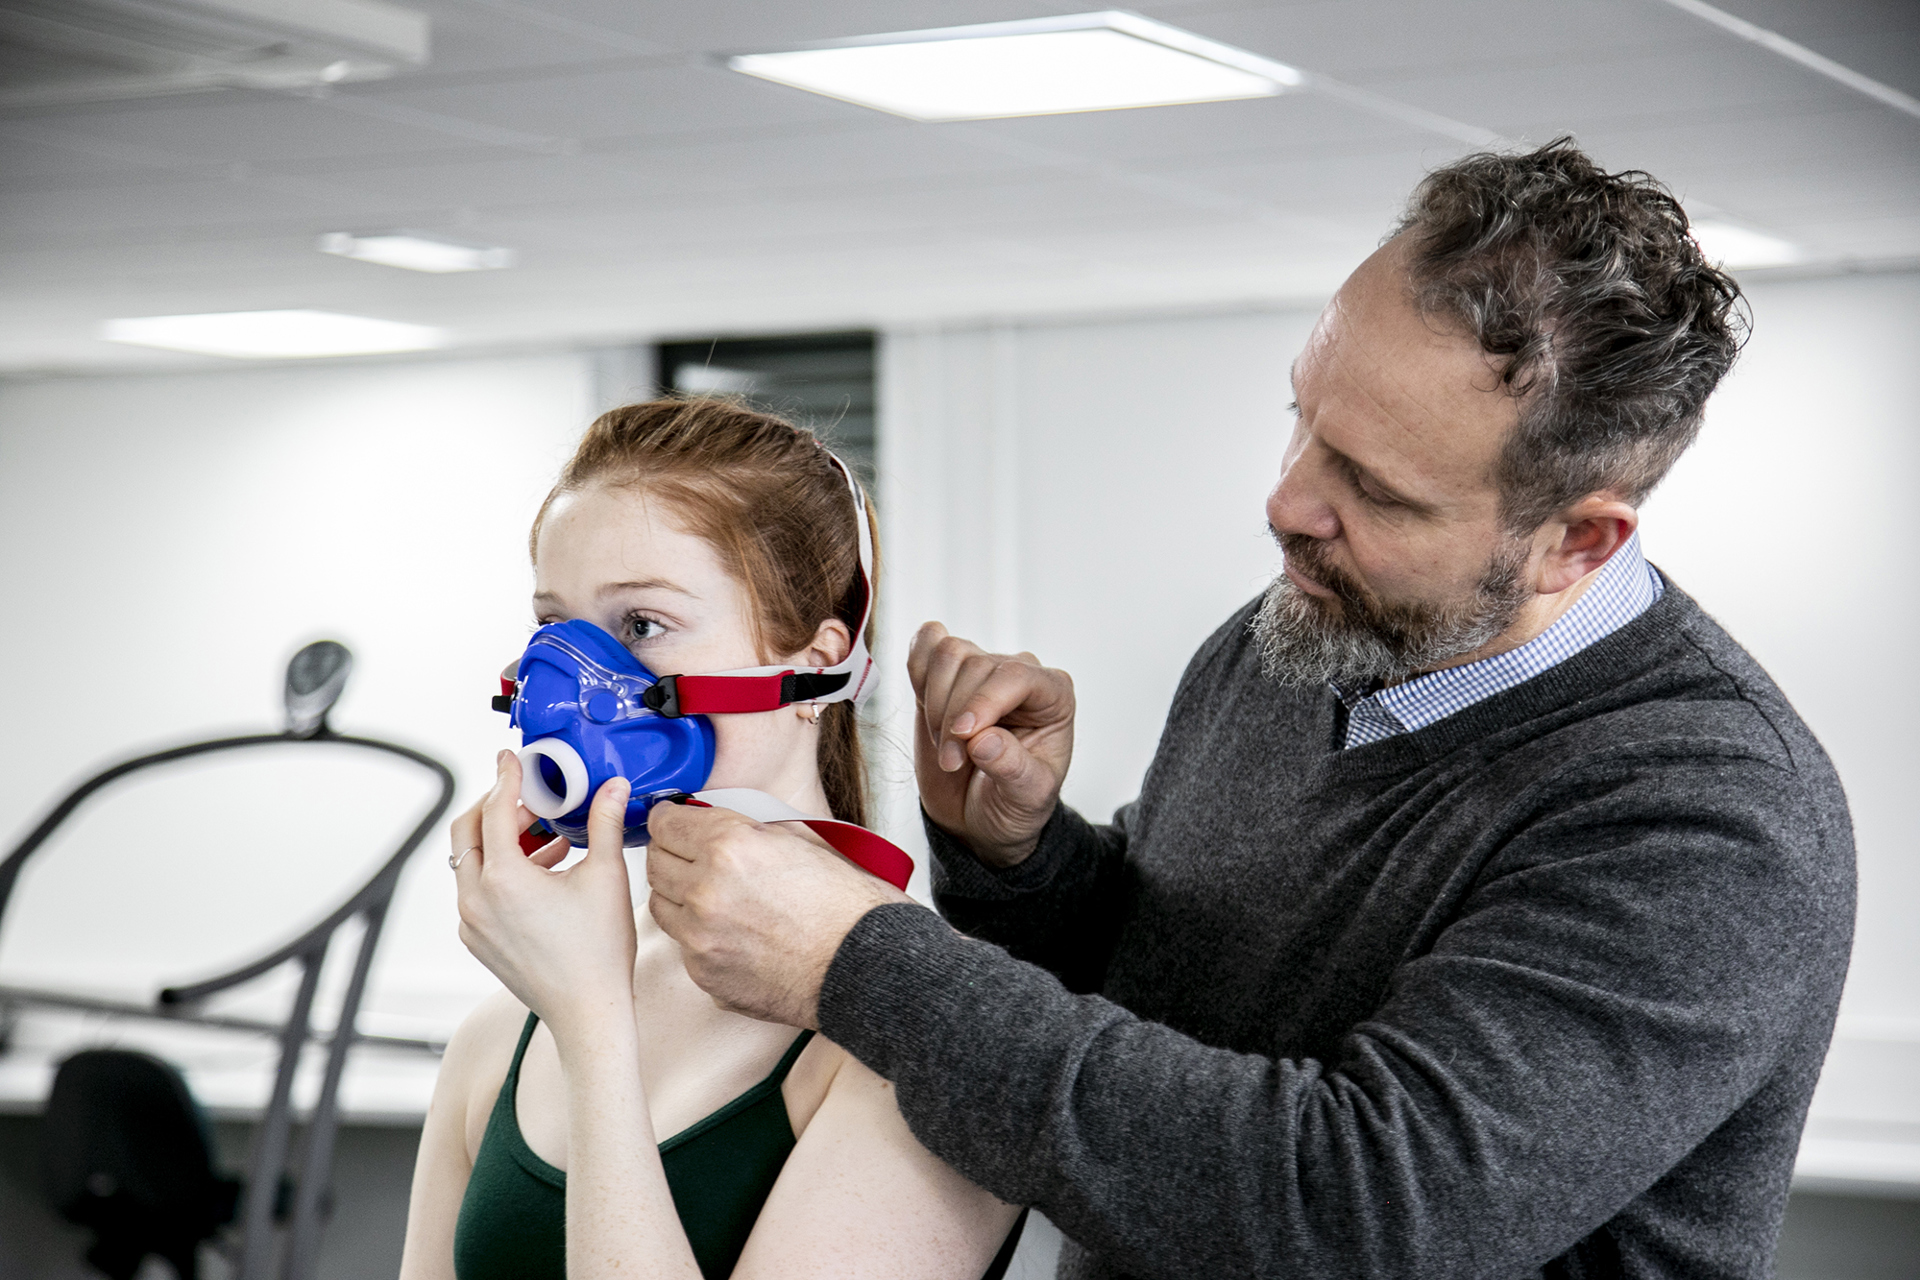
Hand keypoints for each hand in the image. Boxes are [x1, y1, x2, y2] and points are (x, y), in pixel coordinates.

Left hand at [452, 752, 637, 1041]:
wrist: (588, 1011)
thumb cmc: (598, 953)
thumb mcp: (606, 877)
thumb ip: (605, 824)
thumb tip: (614, 788)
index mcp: (504, 878)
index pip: (495, 809)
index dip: (506, 778)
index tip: (511, 759)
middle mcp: (476, 899)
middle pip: (467, 831)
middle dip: (495, 805)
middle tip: (526, 794)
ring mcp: (472, 922)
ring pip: (470, 862)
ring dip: (500, 840)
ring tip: (545, 835)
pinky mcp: (477, 939)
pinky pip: (477, 890)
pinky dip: (499, 871)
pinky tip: (540, 872)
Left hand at [645, 804, 907, 1027]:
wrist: (867, 967)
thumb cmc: (846, 905)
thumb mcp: (801, 840)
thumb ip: (748, 829)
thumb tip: (714, 823)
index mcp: (729, 846)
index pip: (665, 823)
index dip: (669, 819)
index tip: (673, 821)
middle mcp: (705, 890)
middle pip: (656, 863)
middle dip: (672, 854)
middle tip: (691, 854)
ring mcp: (700, 938)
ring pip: (661, 906)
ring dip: (680, 896)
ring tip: (713, 896)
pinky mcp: (705, 975)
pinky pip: (684, 946)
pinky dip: (700, 936)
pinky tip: (733, 933)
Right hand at [906, 622, 1073, 866]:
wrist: (980, 815)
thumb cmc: (1014, 804)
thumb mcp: (1026, 797)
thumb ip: (1011, 768)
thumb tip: (983, 740)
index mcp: (1053, 694)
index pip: (1016, 675)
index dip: (984, 701)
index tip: (963, 736)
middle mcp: (1019, 673)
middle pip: (976, 664)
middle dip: (954, 718)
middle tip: (952, 763)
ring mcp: (981, 671)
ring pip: (949, 653)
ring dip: (935, 702)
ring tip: (945, 746)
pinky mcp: (946, 676)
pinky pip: (926, 647)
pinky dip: (918, 672)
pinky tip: (926, 708)